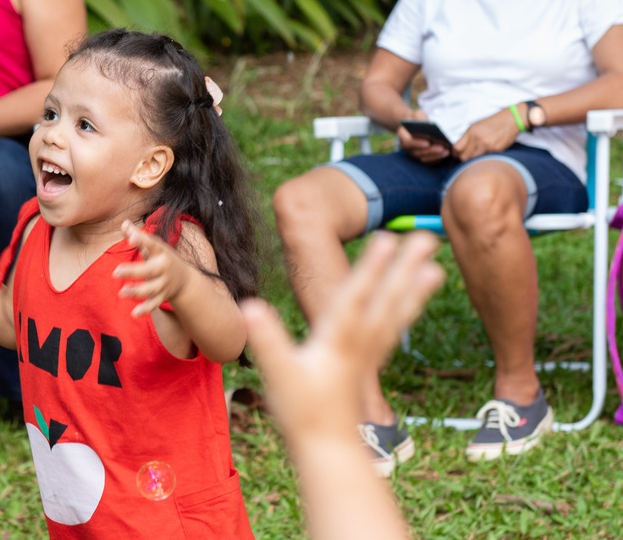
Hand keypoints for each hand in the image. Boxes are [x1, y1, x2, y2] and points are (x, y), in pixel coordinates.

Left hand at [112, 220, 196, 317]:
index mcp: (161, 252)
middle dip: (133, 271)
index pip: (152, 244)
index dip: (142, 239)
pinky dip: (145, 309)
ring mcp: (164, 283)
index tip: (130, 237)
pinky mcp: (162, 296)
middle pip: (149, 270)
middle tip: (115, 272)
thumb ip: (137, 236)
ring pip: (151, 288)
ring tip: (121, 292)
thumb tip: (124, 223)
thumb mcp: (154, 247)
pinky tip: (133, 313)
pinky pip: (154, 303)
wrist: (186, 280)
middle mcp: (164, 268)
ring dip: (137, 291)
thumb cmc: (162, 258)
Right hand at [240, 232, 442, 447]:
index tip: (387, 241)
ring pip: (397, 313)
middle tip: (427, 238)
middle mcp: (359, 343)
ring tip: (436, 264)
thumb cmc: (301, 413)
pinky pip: (394, 326)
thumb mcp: (279, 376)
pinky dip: (408, 307)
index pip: (355, 298)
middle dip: (405, 268)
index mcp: (338, 342)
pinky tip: (417, 296)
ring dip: (416, 287)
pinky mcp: (369, 360)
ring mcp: (368, 352)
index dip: (370, 269)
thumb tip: (252, 308)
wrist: (326, 449)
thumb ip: (268, 341)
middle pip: (386, 300)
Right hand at [395, 109, 449, 163]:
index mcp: (402, 134)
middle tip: (441, 148)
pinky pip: (428, 161)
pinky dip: (437, 159)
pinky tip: (446, 153)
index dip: (417, 144)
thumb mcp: (418, 114)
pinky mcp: (420, 157)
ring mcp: (412, 153)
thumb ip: (420, 118)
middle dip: (430, 151)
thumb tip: (427, 125)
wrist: (417, 125)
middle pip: (416, 152)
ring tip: (446, 151)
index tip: (427, 143)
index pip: (407, 141)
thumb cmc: (418, 119)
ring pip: (422, 158)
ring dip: (435, 156)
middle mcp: (405, 146)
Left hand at [451, 108, 519, 160]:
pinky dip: (485, 158)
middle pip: (464, 157)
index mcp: (471, 131)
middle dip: (463, 159)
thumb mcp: (476, 126)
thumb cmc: (493, 123)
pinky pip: (486, 158)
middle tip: (466, 158)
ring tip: (477, 156)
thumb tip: (458, 149)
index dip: (455, 153)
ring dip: (474, 160)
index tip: (456, 155)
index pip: (457, 148)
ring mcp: (487, 144)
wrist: (511, 120)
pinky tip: (487, 153)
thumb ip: (467, 137)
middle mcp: (477, 138)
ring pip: (474, 160)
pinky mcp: (496, 149)